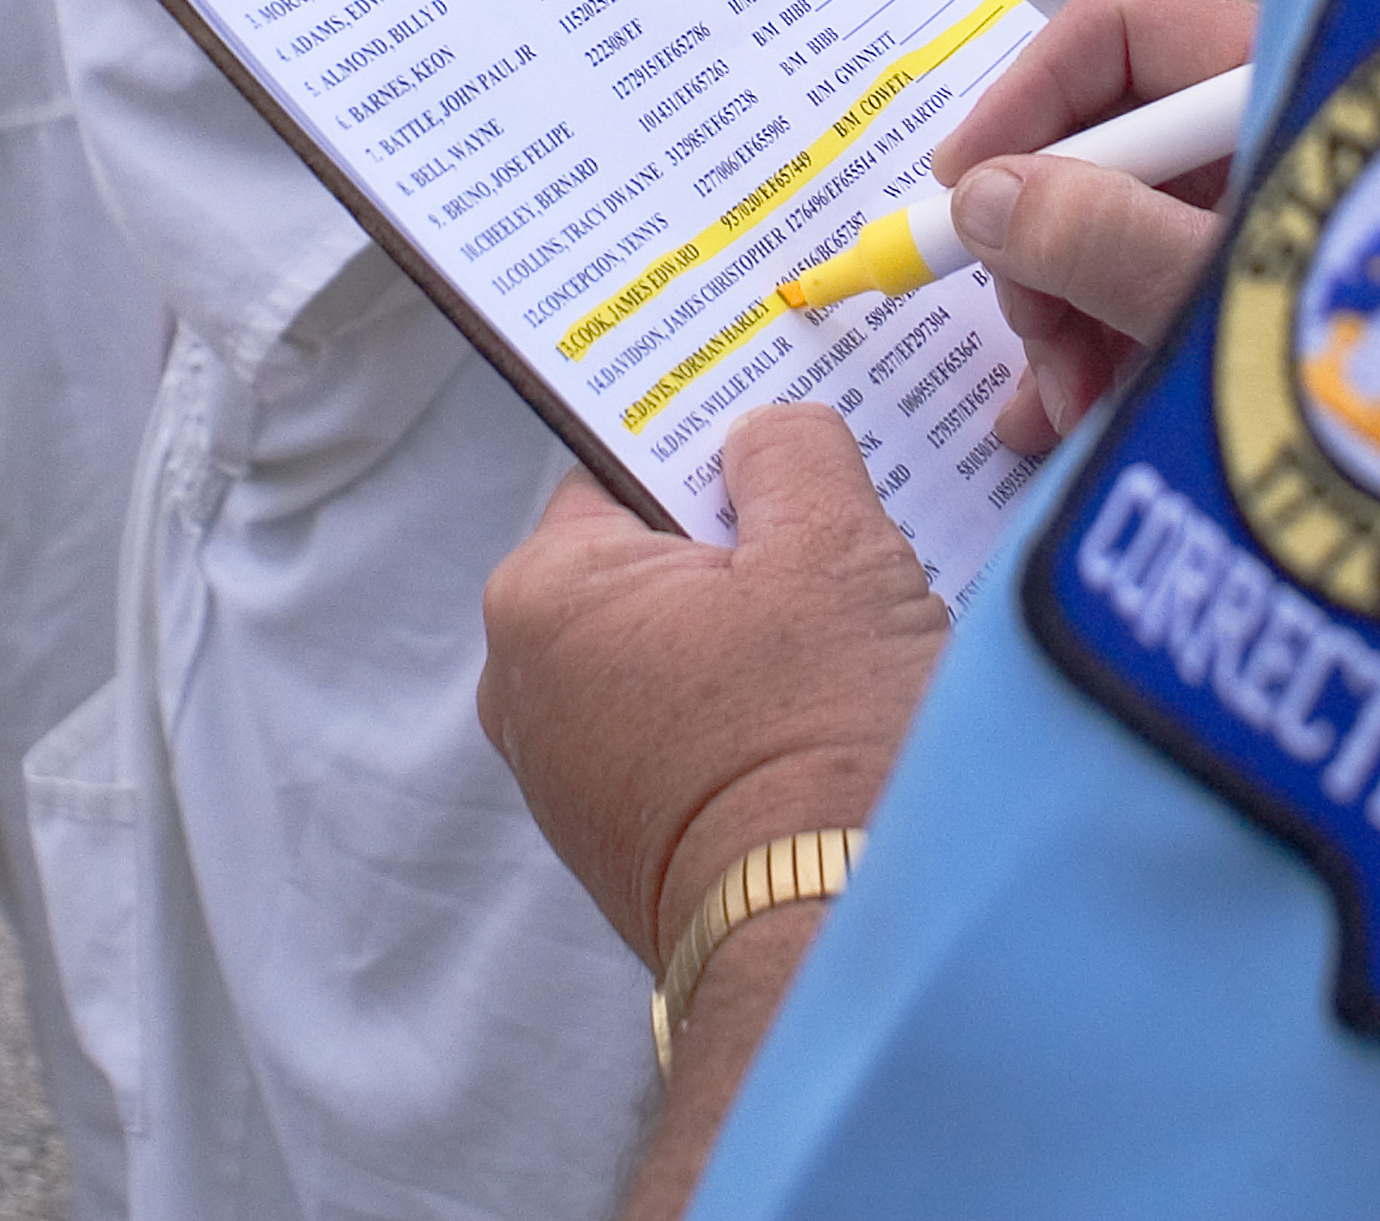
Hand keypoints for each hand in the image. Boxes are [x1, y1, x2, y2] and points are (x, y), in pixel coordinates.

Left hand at [479, 404, 948, 969]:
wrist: (835, 946)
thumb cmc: (820, 735)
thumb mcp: (828, 541)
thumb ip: (787, 449)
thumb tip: (766, 433)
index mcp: (542, 594)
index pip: (624, 466)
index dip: (712, 445)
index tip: (782, 435)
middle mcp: (526, 687)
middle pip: (654, 558)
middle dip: (745, 542)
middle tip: (840, 533)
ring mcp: (571, 777)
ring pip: (680, 644)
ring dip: (761, 626)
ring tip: (854, 626)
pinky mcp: (627, 844)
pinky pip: (689, 727)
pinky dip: (754, 705)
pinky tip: (835, 705)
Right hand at [928, 0, 1256, 453]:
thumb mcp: (1231, 295)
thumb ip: (1102, 241)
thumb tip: (984, 200)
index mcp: (1280, 79)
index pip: (1115, 30)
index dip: (1023, 102)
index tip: (963, 197)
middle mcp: (1277, 126)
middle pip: (1110, 138)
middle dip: (1044, 240)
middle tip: (1030, 347)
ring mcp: (1280, 205)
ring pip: (1128, 223)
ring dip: (1070, 310)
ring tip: (1059, 413)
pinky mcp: (1281, 282)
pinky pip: (1165, 284)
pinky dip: (1113, 340)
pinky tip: (1073, 417)